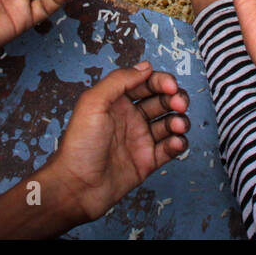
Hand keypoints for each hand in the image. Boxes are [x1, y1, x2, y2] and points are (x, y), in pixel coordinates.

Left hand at [40, 63, 189, 223]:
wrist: (77, 187)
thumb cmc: (79, 146)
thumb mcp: (93, 103)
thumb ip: (119, 80)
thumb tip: (145, 66)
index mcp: (117, 102)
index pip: (146, 83)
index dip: (162, 81)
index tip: (171, 86)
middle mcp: (130, 118)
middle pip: (162, 101)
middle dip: (175, 99)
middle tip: (179, 104)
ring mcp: (140, 139)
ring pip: (170, 123)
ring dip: (179, 120)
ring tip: (177, 125)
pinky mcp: (147, 161)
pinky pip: (170, 148)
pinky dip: (178, 143)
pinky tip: (175, 142)